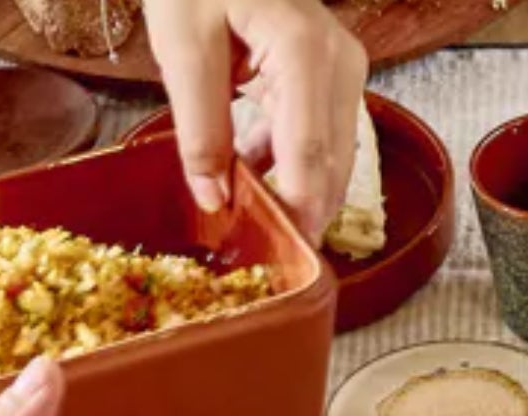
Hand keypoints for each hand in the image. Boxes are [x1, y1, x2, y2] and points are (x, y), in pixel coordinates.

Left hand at [147, 0, 367, 236]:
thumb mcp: (182, 45)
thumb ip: (200, 127)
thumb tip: (215, 197)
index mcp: (305, 49)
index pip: (309, 155)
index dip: (296, 212)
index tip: (278, 257)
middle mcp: (340, 61)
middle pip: (330, 164)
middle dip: (299, 210)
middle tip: (262, 249)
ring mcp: (345, 68)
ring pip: (331, 157)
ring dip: (294, 188)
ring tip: (252, 209)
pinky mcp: (336, 75)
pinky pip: (321, 136)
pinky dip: (290, 161)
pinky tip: (254, 166)